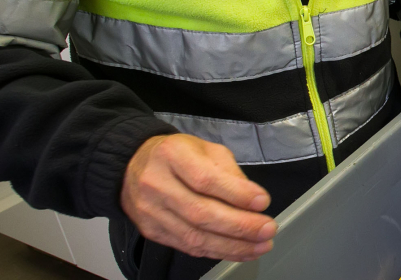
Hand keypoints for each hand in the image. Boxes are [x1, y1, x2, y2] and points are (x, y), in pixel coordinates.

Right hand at [121, 134, 276, 260]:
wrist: (132, 165)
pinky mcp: (152, 232)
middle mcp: (157, 184)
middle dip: (240, 226)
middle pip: (200, 213)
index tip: (263, 202)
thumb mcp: (204, 148)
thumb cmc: (177, 155)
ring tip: (260, 245)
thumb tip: (253, 199)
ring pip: (195, 237)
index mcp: (172, 155)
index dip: (236, 194)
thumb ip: (228, 171)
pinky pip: (188, 247)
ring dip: (233, 246)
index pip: (205, 179)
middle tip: (268, 229)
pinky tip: (239, 251)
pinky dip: (218, 251)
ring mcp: (151, 211)